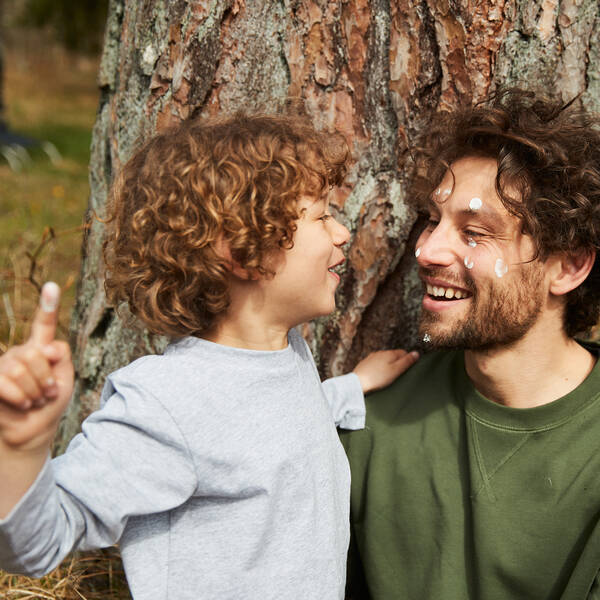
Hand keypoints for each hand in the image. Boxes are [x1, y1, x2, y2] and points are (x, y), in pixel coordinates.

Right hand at [0, 282, 73, 450]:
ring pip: (22, 369)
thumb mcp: (65, 379)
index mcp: (42, 349)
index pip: (44, 324)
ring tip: (35, 401)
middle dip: (46, 379)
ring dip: (35, 392)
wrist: (32, 431)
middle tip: (47, 394)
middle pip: (36, 354)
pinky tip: (22, 404)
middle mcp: (21, 353)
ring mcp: (3, 365)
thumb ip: (61, 356)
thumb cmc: (49, 404)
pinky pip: (7, 382)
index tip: (51, 286)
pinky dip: (20, 397)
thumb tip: (44, 348)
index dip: (47, 305)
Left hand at [353, 349, 418, 393]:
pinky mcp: (365, 363)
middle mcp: (380, 352)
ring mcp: (372, 357)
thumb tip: (416, 353)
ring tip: (388, 377)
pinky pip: (376, 364)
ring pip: (384, 359)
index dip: (407, 360)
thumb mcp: (396, 371)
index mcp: (389, 353)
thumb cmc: (378, 378)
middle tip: (399, 375)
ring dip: (388, 365)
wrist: (358, 383)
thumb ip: (406, 362)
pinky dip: (379, 368)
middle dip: (398, 363)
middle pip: (394, 355)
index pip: (404, 352)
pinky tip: (378, 376)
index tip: (407, 370)